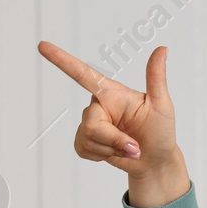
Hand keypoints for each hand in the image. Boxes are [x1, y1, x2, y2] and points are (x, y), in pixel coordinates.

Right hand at [36, 41, 190, 206]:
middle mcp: (98, 106)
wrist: (156, 161)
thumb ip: (156, 78)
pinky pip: (83, 149)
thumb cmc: (160, 131)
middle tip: (135, 147)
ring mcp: (90, 123)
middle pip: (91, 124)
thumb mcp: (161, 105)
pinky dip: (102, 156)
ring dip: (112, 150)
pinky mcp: (85, 141)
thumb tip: (163, 49)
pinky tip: (115, 153)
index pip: (83, 74)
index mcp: (111, 93)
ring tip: (129, 149)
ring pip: (88, 138)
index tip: (43, 46)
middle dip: (114, 140)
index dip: (62, 60)